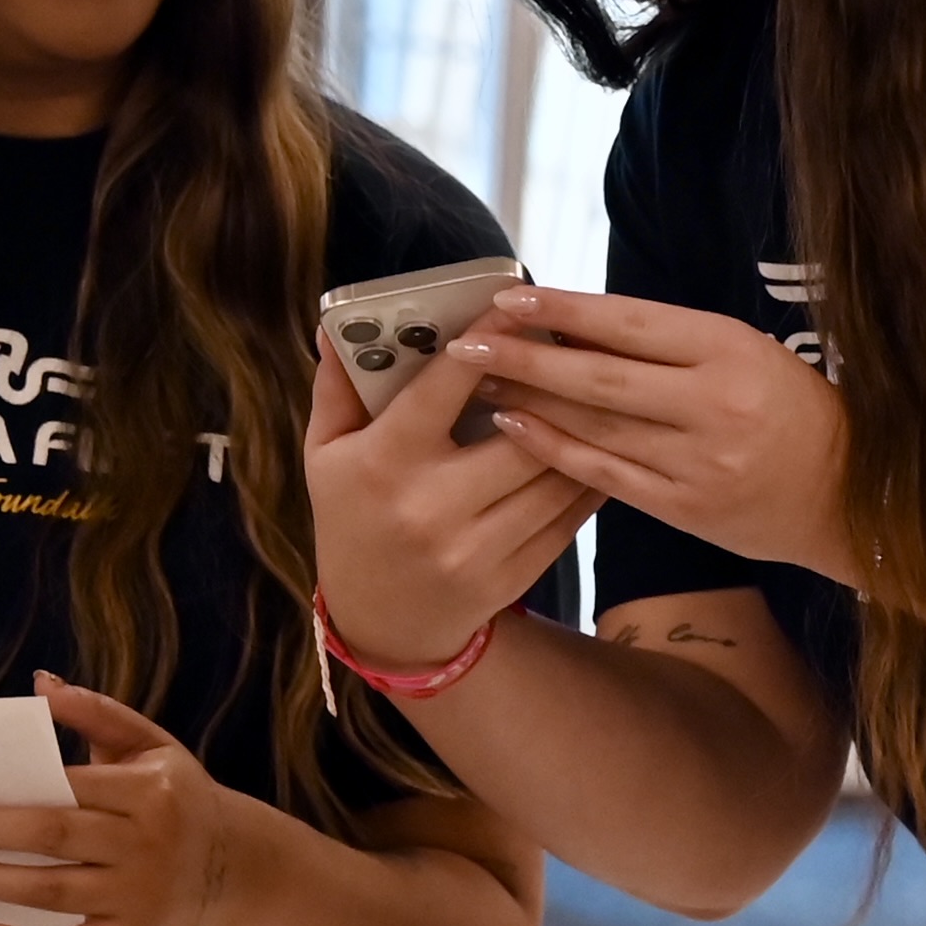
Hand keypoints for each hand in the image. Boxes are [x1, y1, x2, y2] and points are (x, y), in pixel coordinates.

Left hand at [0, 678, 259, 925]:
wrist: (238, 868)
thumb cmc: (180, 798)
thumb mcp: (154, 746)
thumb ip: (99, 714)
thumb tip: (42, 685)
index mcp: (148, 790)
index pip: (66, 789)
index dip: (4, 795)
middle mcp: (145, 844)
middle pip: (52, 837)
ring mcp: (138, 896)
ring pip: (52, 892)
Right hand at [303, 323, 597, 666]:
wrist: (380, 622)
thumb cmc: (350, 517)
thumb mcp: (325, 453)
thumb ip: (338, 387)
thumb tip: (338, 324)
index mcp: (384, 464)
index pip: (443, 389)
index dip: (485, 341)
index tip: (515, 304)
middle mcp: (432, 508)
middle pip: (519, 431)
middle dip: (550, 386)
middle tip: (573, 348)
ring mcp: (476, 549)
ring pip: (554, 474)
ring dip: (582, 429)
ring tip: (596, 391)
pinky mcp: (512, 576)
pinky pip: (569, 518)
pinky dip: (589, 477)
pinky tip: (601, 445)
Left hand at [450, 287, 852, 580]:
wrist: (848, 497)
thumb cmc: (791, 409)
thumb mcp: (745, 352)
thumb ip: (670, 342)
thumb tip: (577, 324)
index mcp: (731, 352)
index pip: (632, 323)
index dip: (565, 311)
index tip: (511, 298)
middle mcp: (713, 407)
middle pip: (601, 378)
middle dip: (527, 358)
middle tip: (467, 341)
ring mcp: (698, 463)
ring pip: (596, 427)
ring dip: (530, 401)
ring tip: (478, 379)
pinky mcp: (685, 508)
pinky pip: (605, 476)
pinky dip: (555, 449)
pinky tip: (514, 427)